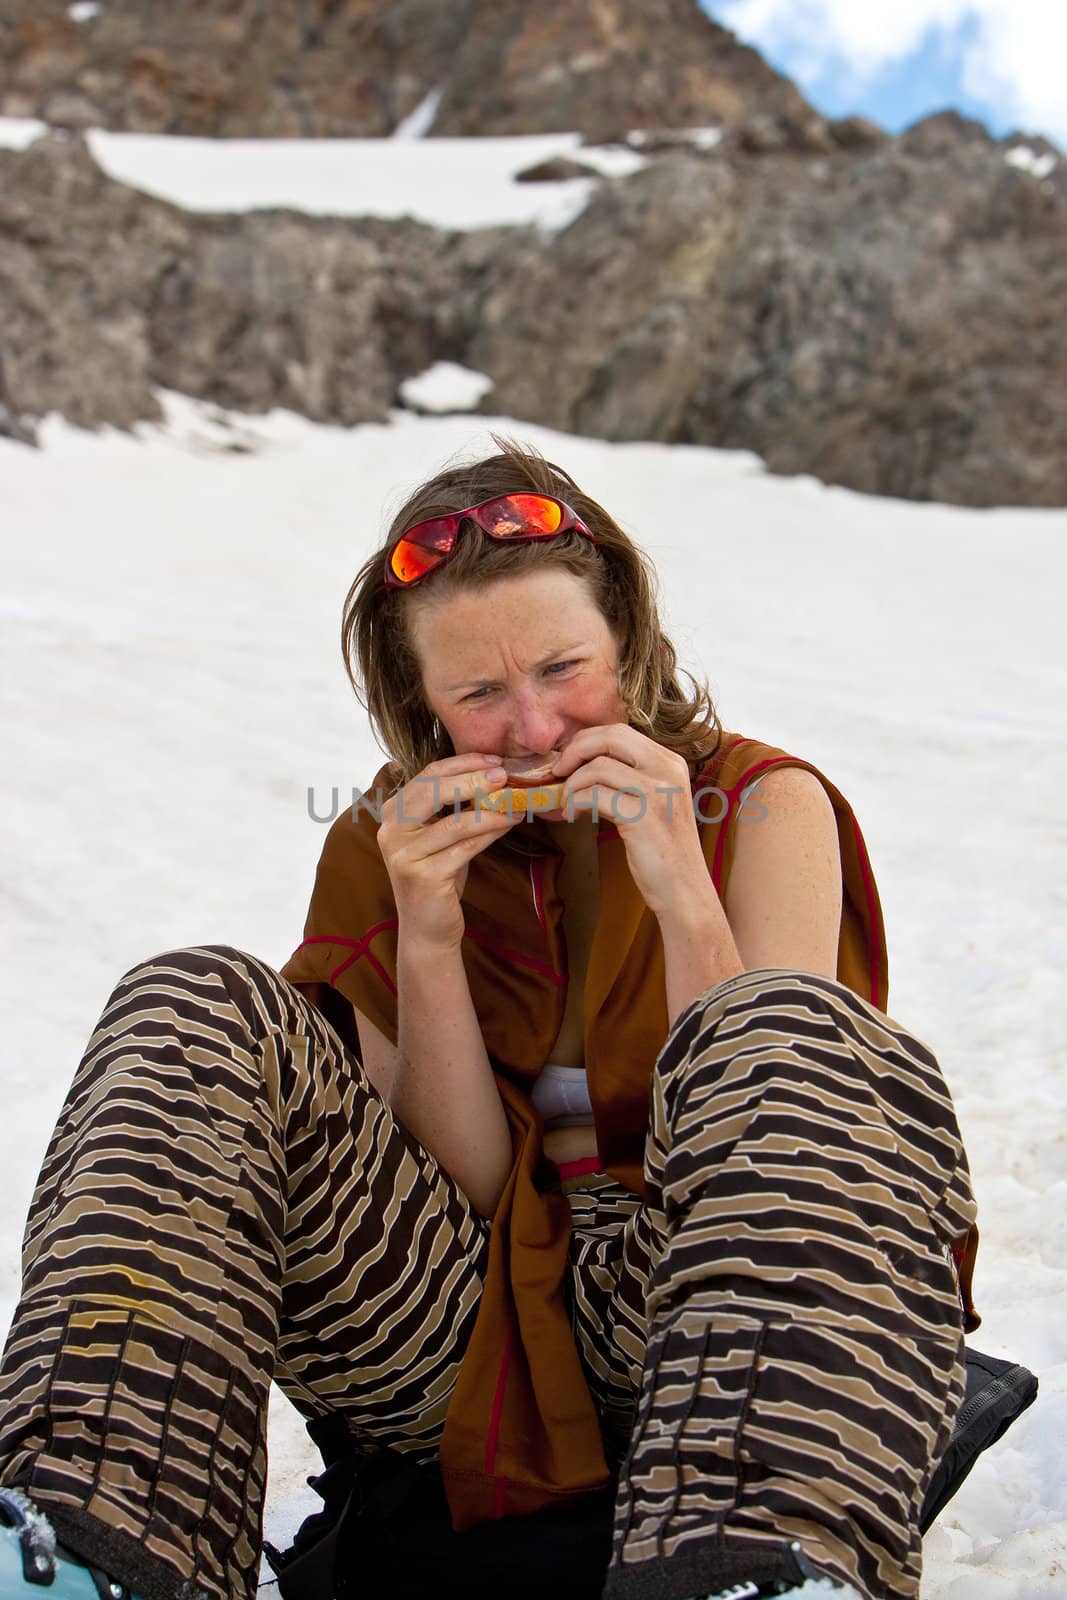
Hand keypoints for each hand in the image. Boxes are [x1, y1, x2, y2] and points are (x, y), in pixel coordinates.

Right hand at [377, 753, 518, 949]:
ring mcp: (404, 854)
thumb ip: (452, 806)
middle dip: (473, 778)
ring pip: (455, 821)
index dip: (463, 763)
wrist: (428, 927)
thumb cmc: (439, 876)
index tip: (494, 760)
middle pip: (434, 791)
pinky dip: (490, 833)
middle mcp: (390, 830)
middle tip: (504, 775)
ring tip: (516, 801)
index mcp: (392, 812)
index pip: (428, 774)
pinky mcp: (423, 876)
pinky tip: (508, 823)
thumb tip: (493, 775)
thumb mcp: (441, 835)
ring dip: (491, 809)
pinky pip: (465, 847)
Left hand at [551, 724, 714, 919]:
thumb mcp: (655, 802)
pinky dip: (576, 802)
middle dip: (576, 750)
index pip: (621, 732)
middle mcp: (668, 771)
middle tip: (558, 771)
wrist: (684, 890)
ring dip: (572, 783)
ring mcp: (658, 793)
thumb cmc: (662, 849)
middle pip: (610, 738)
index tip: (568, 759)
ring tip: (565, 800)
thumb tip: (586, 761)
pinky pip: (596, 796)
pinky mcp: (643, 817)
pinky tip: (572, 814)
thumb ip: (631, 778)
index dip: (587, 741)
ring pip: (599, 767)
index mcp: (671, 762)